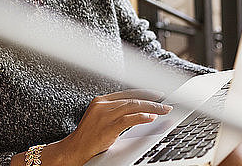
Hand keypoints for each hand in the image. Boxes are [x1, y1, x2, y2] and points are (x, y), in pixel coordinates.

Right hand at [45, 89, 172, 164]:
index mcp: (101, 100)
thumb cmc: (89, 136)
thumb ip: (115, 111)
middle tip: (166, 104)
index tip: (158, 94)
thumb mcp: (100, 118)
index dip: (144, 93)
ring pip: (133, 107)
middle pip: (133, 99)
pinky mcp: (107, 127)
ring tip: (163, 110)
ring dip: (151, 108)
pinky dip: (141, 118)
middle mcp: (103, 104)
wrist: (75, 149)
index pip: (128, 93)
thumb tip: (137, 110)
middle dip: (152, 101)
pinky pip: (128, 119)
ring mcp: (105, 115)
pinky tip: (151, 118)